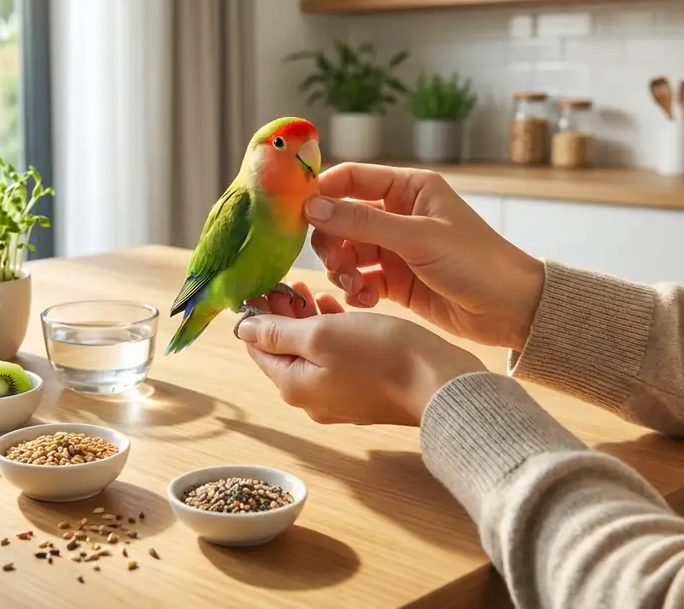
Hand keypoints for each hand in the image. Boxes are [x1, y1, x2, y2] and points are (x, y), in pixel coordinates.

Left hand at [236, 291, 486, 426]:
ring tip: (309, 290)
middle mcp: (311, 400)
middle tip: (288, 283)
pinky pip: (335, 361)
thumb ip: (279, 331)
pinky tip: (337, 311)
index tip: (264, 284)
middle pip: (283, 351)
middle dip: (281, 315)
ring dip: (306, 322)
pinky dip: (331, 335)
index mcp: (293, 386)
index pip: (257, 348)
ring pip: (310, 354)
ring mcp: (338, 400)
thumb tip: (243, 328)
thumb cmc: (381, 355)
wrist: (440, 384)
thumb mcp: (322, 333)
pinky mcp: (363, 394)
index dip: (256, 314)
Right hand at [306, 162, 544, 350]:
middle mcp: (399, 214)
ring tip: (354, 286)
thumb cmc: (476, 262)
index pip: (352, 178)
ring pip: (347, 251)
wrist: (511, 310)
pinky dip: (356, 289)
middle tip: (333, 262)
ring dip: (342, 269)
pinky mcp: (396, 281)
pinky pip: (360, 279)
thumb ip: (363, 223)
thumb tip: (312, 207)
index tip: (296, 213)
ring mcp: (396, 248)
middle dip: (331, 241)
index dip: (323, 192)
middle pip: (341, 218)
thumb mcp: (418, 238)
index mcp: (409, 188)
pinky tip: (366, 300)